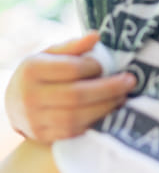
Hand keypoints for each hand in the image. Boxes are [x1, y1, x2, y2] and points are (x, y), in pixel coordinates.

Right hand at [5, 32, 135, 143]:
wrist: (14, 103)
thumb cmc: (40, 72)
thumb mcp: (50, 54)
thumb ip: (73, 46)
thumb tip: (96, 35)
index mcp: (33, 69)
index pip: (70, 68)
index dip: (93, 67)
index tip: (105, 65)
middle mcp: (30, 96)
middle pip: (76, 95)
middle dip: (108, 89)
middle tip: (130, 81)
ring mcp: (35, 119)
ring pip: (76, 117)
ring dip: (105, 108)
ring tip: (123, 98)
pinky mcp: (43, 137)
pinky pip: (73, 132)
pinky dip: (94, 122)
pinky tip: (109, 112)